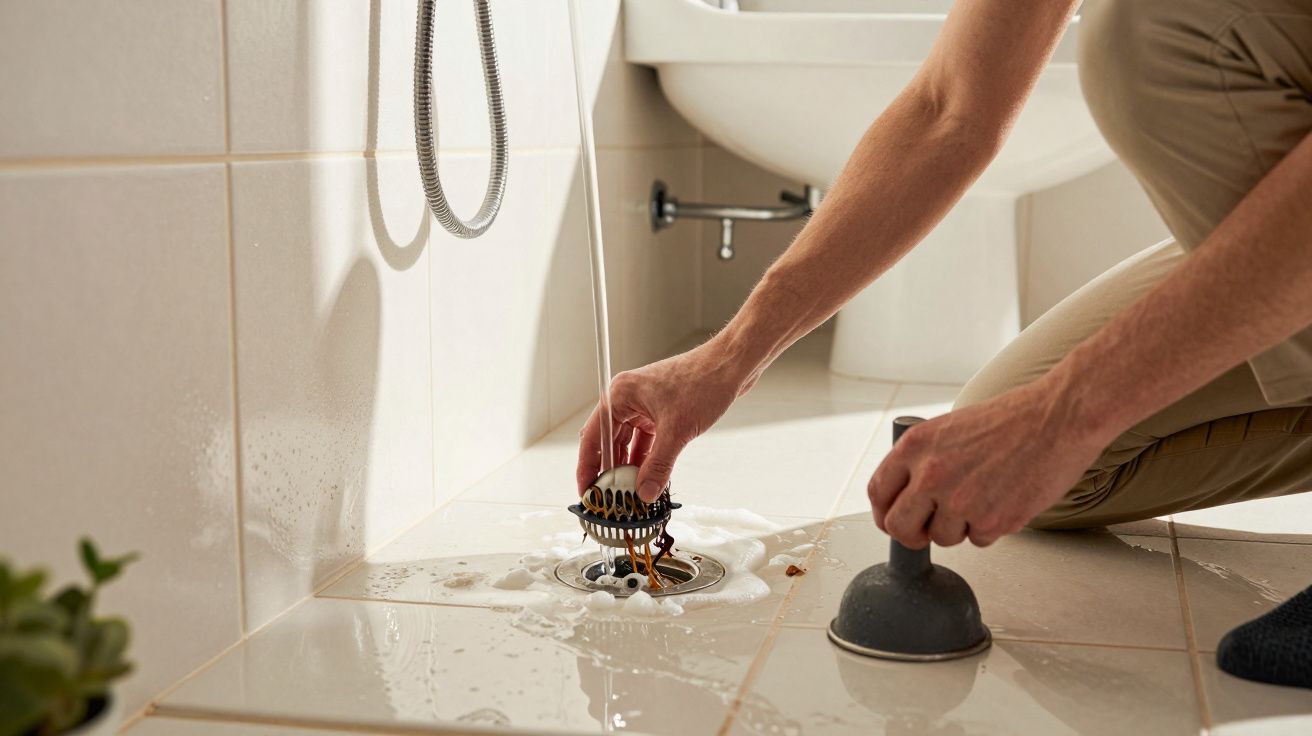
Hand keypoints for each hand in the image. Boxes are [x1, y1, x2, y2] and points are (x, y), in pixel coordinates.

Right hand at [577, 343, 748, 501]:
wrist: (731, 367)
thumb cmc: (703, 382)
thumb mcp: (676, 430)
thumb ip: (659, 465)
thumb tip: (645, 492)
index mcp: (620, 396)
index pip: (593, 438)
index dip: (588, 468)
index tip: (588, 491)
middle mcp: (628, 399)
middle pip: (609, 442)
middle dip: (610, 471)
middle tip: (610, 498)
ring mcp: (644, 405)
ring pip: (628, 444)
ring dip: (629, 467)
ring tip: (629, 493)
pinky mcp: (660, 412)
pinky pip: (646, 441)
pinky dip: (647, 459)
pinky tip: (648, 478)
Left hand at [868, 379, 1114, 547]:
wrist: (1057, 418)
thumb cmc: (1011, 419)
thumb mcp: (948, 429)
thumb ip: (923, 460)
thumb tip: (907, 495)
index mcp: (915, 446)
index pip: (878, 492)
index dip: (884, 512)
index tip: (894, 518)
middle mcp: (931, 475)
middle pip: (898, 527)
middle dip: (912, 534)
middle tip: (926, 530)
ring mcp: (960, 501)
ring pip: (941, 538)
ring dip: (959, 527)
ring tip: (984, 496)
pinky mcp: (991, 521)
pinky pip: (978, 539)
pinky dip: (990, 527)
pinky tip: (1005, 498)